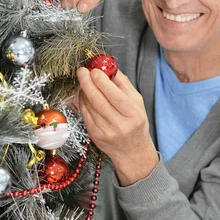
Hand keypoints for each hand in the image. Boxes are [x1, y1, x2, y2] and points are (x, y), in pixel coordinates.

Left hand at [77, 67, 158, 185]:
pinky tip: (83, 94)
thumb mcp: (137, 103)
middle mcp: (120, 125)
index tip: (94, 70)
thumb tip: (109, 68)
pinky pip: (85, 114)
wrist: (132, 151)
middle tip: (82, 71)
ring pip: (89, 107)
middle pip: (99, 101)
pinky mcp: (95, 136)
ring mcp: (106, 132)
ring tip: (84, 81)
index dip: (102, 82)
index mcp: (133, 115)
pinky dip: (82, 102)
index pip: (116, 96)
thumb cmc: (135, 123)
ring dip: (84, 91)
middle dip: (88, 83)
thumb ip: (124, 85)